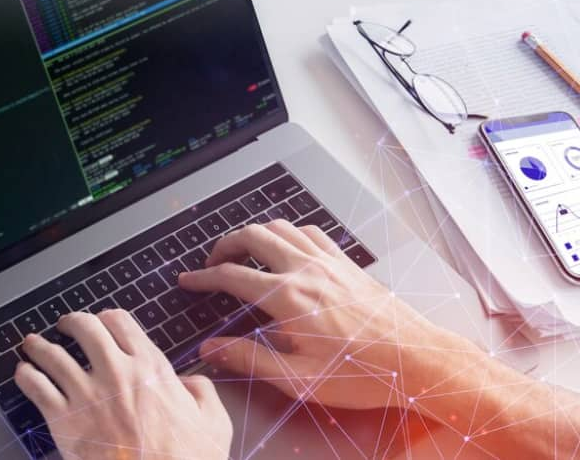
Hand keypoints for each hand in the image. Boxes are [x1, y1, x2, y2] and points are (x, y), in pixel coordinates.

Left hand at [14, 309, 231, 459]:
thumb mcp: (213, 422)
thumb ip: (201, 392)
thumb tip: (188, 382)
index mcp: (150, 367)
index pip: (120, 322)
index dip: (108, 318)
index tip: (103, 322)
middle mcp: (116, 372)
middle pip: (85, 328)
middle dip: (72, 322)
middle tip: (66, 325)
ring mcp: (87, 395)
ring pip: (53, 355)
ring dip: (40, 346)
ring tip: (33, 344)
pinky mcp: (64, 420)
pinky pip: (36, 387)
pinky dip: (26, 376)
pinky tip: (23, 373)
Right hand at [179, 220, 464, 410]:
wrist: (417, 360)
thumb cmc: (362, 374)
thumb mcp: (297, 379)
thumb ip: (249, 359)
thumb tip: (212, 349)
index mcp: (289, 298)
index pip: (232, 275)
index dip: (204, 277)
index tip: (189, 280)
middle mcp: (306, 270)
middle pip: (252, 237)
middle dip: (224, 245)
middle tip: (211, 262)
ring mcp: (328, 262)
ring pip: (279, 227)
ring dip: (253, 234)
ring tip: (242, 250)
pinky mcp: (346, 263)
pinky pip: (310, 232)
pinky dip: (289, 232)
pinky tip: (287, 246)